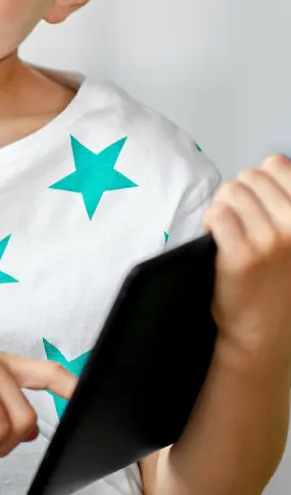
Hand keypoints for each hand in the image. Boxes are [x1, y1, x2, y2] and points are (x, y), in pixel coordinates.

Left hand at [202, 153, 290, 365]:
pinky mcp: (243, 254)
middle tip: (239, 222)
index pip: (276, 164)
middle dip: (237, 195)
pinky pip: (217, 215)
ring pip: (230, 192)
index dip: (258, 181)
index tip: (257, 203)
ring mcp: (271, 240)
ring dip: (222, 209)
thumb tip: (266, 166)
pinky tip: (219, 241)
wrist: (263, 330)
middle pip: (247, 177)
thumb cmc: (277, 280)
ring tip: (230, 233)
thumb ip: (285, 202)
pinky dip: (211, 223)